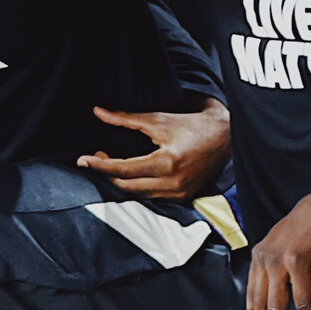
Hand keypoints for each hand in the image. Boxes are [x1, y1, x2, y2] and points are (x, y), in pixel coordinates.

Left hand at [77, 103, 230, 200]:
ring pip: (137, 194)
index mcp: (167, 162)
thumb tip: (99, 112)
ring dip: (121, 181)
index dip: (100, 164)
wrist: (226, 138)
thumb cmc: (194, 126)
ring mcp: (178, 193)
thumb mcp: (159, 119)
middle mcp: (173, 183)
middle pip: (127, 186)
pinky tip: (132, 173)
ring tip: (112, 163)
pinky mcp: (182, 197)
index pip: (124, 169)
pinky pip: (151, 196)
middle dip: (107, 173)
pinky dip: (138, 186)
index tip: (83, 159)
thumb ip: (126, 118)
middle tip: (97, 156)